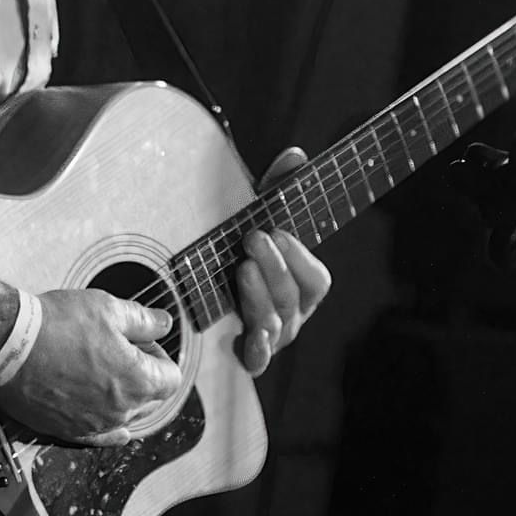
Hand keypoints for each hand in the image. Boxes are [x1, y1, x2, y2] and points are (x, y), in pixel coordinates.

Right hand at [0, 288, 181, 445]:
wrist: (8, 345)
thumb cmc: (57, 325)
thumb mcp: (108, 308)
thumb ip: (144, 320)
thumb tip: (165, 324)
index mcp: (137, 382)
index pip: (170, 378)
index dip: (159, 355)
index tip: (142, 342)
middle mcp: (120, 411)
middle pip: (150, 399)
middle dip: (143, 375)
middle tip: (120, 350)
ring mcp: (93, 425)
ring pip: (124, 416)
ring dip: (121, 395)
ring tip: (99, 369)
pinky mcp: (67, 431)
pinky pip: (99, 437)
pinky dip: (108, 428)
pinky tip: (116, 427)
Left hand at [234, 146, 330, 376]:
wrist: (198, 298)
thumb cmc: (237, 253)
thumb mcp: (255, 218)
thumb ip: (277, 189)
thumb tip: (295, 155)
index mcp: (299, 288)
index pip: (317, 281)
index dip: (300, 256)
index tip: (278, 231)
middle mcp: (290, 315)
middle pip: (294, 297)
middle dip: (275, 266)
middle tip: (252, 238)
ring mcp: (270, 338)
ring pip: (275, 322)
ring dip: (259, 294)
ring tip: (241, 269)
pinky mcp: (247, 354)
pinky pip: (258, 359)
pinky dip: (257, 350)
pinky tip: (249, 338)